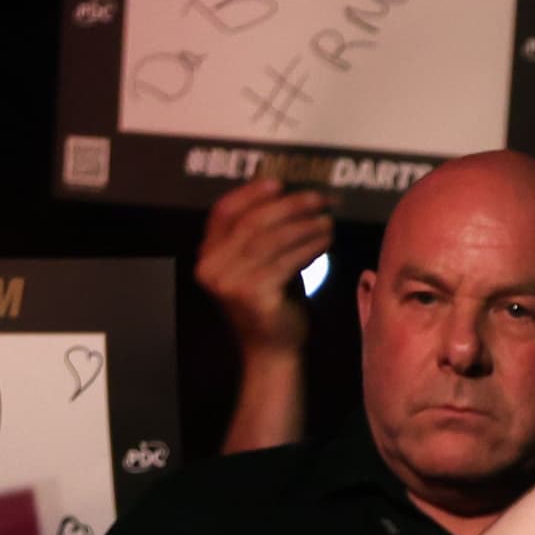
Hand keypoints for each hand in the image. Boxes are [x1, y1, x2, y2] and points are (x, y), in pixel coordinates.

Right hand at [194, 180, 331, 356]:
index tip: (279, 182)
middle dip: (287, 206)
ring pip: (271, 239)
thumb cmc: (272, 303)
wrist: (273, 351)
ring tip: (327, 219)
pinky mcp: (253, 295)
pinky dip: (309, 245)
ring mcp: (230, 283)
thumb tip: (291, 197)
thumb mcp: (259, 265)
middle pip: (250, 222)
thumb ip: (262, 235)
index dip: (250, 193)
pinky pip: (286, 259)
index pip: (223, 212)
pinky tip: (326, 239)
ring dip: (303, 224)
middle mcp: (211, 268)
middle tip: (317, 198)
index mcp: (207, 256)